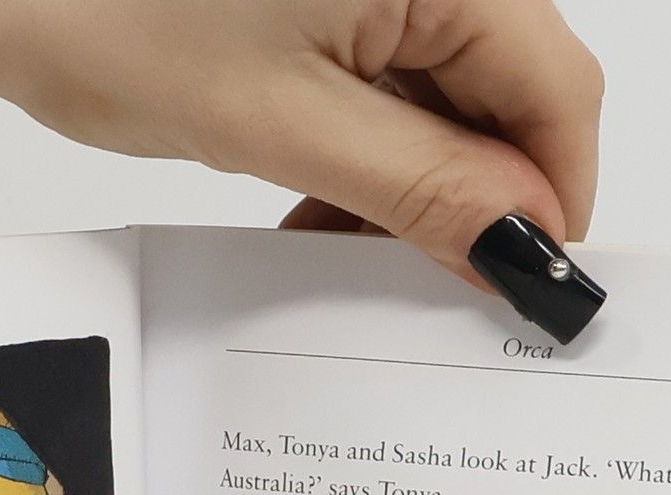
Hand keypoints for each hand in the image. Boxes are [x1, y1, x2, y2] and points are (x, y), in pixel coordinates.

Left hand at [0, 0, 602, 287]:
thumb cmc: (114, 18)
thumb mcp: (287, 126)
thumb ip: (425, 188)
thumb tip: (526, 247)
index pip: (556, 88)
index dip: (550, 198)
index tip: (524, 289)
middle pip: (512, 94)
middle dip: (474, 196)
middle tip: (413, 275)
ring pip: (454, 101)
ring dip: (417, 186)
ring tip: (334, 228)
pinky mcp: (342, 1)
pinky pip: (398, 88)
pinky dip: (375, 156)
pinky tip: (322, 195)